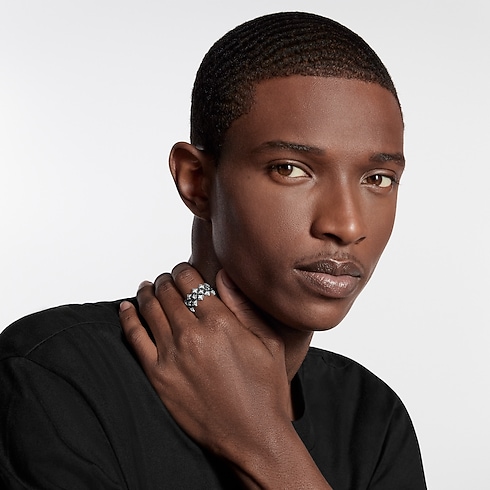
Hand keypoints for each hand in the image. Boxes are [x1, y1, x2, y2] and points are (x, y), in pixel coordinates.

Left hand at [119, 263, 290, 459]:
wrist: (254, 436)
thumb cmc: (266, 389)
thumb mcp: (268, 341)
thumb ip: (243, 305)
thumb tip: (222, 274)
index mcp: (221, 322)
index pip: (190, 280)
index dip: (183, 269)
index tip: (183, 270)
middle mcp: (193, 334)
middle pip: (167, 292)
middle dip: (166, 280)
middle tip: (166, 279)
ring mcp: (171, 356)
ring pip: (149, 310)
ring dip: (146, 293)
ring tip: (148, 287)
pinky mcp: (158, 376)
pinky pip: (134, 338)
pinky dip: (127, 318)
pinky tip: (126, 308)